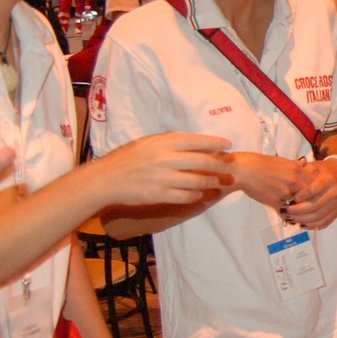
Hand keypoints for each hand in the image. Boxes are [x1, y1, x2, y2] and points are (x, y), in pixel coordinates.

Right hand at [95, 132, 231, 206]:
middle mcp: (165, 158)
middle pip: (202, 161)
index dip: (216, 143)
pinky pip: (186, 196)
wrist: (106, 179)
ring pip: (197, 180)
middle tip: (230, 167)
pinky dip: (197, 195)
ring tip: (220, 182)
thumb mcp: (147, 142)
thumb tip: (195, 143)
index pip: (197, 141)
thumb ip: (170, 142)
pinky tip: (201, 194)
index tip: (228, 145)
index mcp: (162, 142)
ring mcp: (163, 178)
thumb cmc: (127, 159)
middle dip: (220, 165)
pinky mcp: (160, 195)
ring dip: (212, 182)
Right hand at [229, 151, 309, 207]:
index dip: (317, 189)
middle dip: (311, 201)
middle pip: (312, 194)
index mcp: (296, 169)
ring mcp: (285, 192)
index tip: (316, 193)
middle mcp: (294, 180)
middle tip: (310, 205)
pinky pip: (287, 211)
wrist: (244, 170)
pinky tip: (287, 216)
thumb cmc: (261, 164)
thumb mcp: (282, 161)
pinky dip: (288, 215)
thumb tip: (306, 163)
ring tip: (300, 213)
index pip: (316, 182)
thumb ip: (296, 165)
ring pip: (301, 204)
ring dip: (300, 209)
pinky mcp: (275, 202)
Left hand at [282, 157, 336, 229]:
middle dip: (297, 211)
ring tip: (290, 219)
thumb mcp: (312, 166)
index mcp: (329, 179)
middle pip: (314, 206)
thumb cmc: (322, 171)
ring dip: (302, 220)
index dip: (300, 196)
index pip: (312, 190)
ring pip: (318, 217)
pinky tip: (301, 224)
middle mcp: (335, 192)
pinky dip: (311, 225)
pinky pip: (324, 223)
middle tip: (285, 212)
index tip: (290, 199)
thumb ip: (301, 176)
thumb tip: (290, 190)